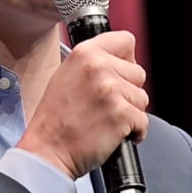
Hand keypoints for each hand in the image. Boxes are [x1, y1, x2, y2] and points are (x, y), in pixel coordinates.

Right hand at [17, 30, 148, 178]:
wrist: (48, 151)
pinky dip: (134, 131)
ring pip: (142, 98)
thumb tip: (120, 61)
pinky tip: (114, 133)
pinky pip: (143, 121)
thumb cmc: (55, 120)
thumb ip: (94, 63)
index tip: (120, 74)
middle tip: (106, 105)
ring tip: (106, 119)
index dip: (127, 60)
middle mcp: (99, 67)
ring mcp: (111, 90)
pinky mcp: (122, 114)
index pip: (126, 41)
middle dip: (128, 90)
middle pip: (139, 73)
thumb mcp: (67, 75)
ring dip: (131, 112)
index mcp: (85, 53)